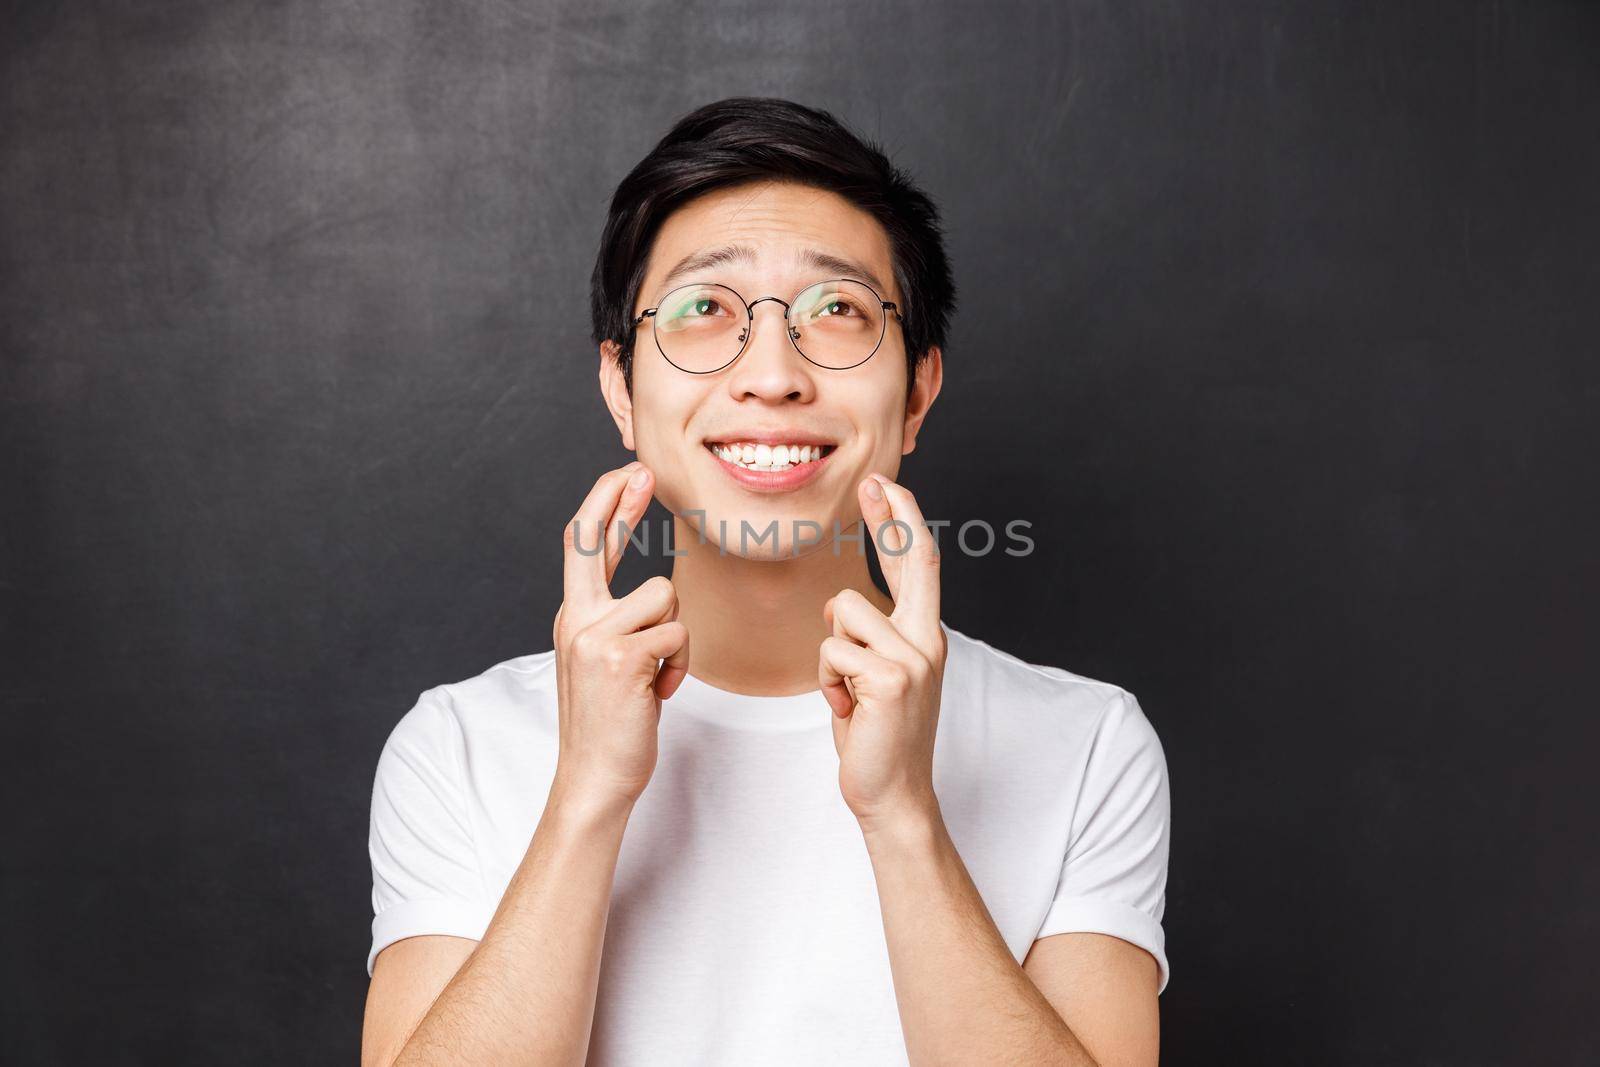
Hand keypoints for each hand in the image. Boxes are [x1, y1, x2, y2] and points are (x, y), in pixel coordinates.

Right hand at [551, 462, 688, 806]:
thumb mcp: (605, 663)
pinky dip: (680, 665)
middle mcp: (575, 619)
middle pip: (593, 540)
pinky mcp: (620, 657)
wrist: (595, 777)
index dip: (605, 505)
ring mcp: (593, 636)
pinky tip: (661, 692)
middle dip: (616, 500)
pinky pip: (677, 633)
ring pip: (664, 596)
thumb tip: (651, 593)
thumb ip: (618, 624)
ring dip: (676, 636)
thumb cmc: (612, 724)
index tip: (627, 474)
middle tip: (639, 470)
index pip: (583, 547)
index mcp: (573, 617)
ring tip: (658, 676)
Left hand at [820, 473, 947, 828]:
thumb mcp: (874, 676)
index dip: (901, 522)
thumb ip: (869, 637)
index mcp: (924, 636)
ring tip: (848, 695)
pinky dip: (828, 682)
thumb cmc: (875, 736)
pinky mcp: (892, 679)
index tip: (885, 485)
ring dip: (830, 655)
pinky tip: (848, 711)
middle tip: (874, 478)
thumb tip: (841, 604)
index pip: (916, 565)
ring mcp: (915, 658)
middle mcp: (928, 639)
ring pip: (842, 613)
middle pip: (912, 560)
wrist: (893, 795)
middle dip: (892, 516)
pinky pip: (832, 651)